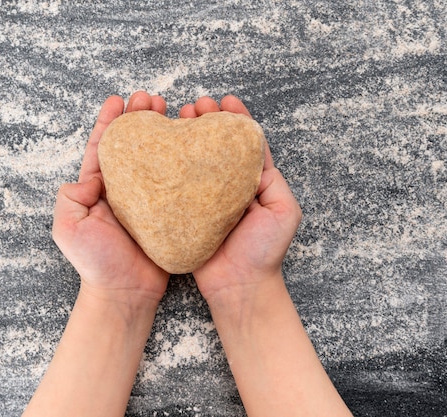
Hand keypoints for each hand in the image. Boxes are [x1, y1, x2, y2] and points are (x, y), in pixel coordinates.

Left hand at [52, 91, 169, 303]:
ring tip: (174, 111)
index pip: (103, 147)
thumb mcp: (68, 228)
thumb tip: (89, 177)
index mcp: (99, 188)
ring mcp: (147, 198)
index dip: (109, 121)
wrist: (125, 292)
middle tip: (152, 99)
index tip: (118, 99)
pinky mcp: (168, 210)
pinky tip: (191, 144)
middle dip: (139, 118)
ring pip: (156, 157)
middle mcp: (123, 188)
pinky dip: (182, 160)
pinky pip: (176, 181)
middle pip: (132, 145)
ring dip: (163, 132)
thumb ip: (70, 198)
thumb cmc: (96, 263)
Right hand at [180, 96, 302, 299]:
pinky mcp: (185, 213)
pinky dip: (169, 165)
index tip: (226, 101)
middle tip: (195, 106)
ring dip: (187, 136)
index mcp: (252, 182)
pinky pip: (176, 185)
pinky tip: (161, 148)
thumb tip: (254, 153)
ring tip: (178, 117)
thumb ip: (272, 180)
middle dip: (207, 121)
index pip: (244, 144)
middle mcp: (227, 187)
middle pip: (215, 146)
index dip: (236, 120)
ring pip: (194, 160)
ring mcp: (204, 199)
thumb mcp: (284, 210)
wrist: (240, 287)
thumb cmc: (265, 252)